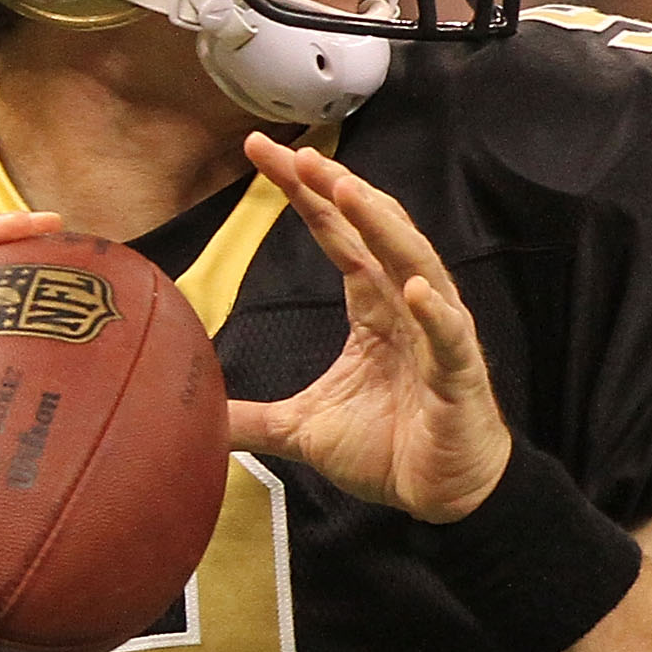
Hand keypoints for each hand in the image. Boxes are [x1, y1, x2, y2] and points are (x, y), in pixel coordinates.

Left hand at [228, 136, 510, 521]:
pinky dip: (434, 313)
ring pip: (413, 265)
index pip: (335, 235)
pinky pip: (448, 337)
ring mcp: (436, 336)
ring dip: (382, 227)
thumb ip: (251, 418)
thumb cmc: (389, 449)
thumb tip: (193, 419)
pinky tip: (412, 290)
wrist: (444, 498)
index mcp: (372, 307)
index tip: (263, 152)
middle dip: (336, 190)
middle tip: (295, 154)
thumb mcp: (302, 430)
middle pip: (372, 232)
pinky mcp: (458, 376)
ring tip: (348, 191)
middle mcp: (406, 306)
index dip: (304, 194)